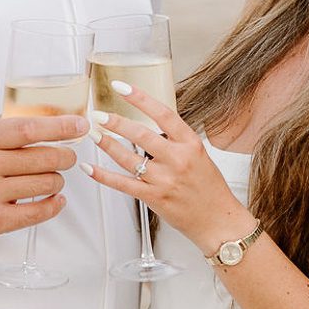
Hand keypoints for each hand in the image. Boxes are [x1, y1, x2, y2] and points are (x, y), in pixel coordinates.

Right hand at [0, 115, 87, 249]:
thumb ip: (1, 133)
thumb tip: (42, 121)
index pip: (29, 129)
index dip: (60, 127)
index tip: (79, 125)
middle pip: (44, 157)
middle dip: (65, 156)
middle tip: (68, 156)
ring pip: (45, 183)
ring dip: (57, 180)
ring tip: (53, 178)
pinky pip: (37, 212)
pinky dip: (53, 205)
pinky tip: (55, 200)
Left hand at [83, 86, 252, 254]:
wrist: (218, 221)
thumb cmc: (210, 189)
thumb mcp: (199, 155)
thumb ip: (176, 141)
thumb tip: (151, 124)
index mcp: (190, 144)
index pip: (163, 113)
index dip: (140, 98)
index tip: (122, 88)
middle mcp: (177, 159)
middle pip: (141, 134)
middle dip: (116, 122)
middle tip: (99, 114)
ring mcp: (164, 179)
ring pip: (128, 158)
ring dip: (107, 144)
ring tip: (94, 134)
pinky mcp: (154, 197)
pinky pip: (122, 184)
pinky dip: (103, 175)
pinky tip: (90, 168)